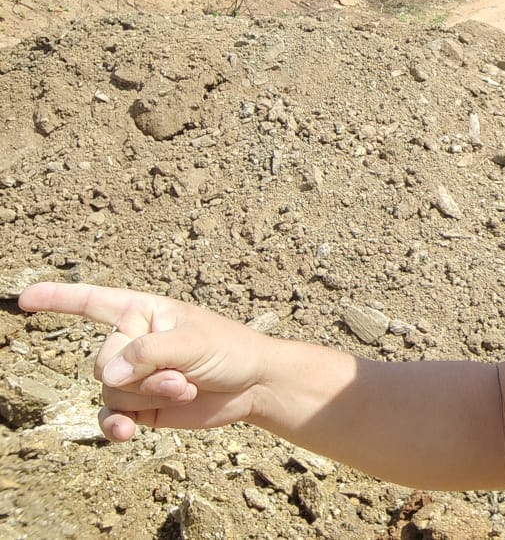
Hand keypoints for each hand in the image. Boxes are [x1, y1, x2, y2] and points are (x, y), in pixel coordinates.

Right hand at [18, 283, 269, 440]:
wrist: (252, 385)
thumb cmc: (230, 350)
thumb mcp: (194, 342)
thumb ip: (149, 353)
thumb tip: (107, 374)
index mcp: (143, 312)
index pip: (92, 302)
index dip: (58, 299)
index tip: (25, 299)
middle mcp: (132, 343)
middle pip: (103, 363)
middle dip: (142, 375)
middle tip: (182, 374)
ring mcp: (134, 376)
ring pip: (112, 392)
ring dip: (148, 396)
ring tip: (185, 386)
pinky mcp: (140, 406)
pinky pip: (111, 418)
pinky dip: (117, 427)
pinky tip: (127, 434)